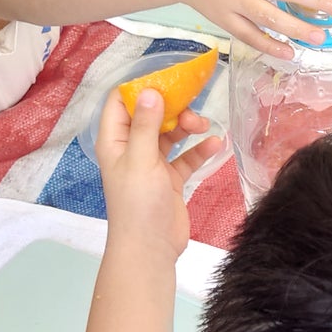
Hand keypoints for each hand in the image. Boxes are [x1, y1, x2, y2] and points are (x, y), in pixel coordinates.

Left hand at [94, 88, 222, 255]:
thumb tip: (150, 91)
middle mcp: (131, 148)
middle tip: (191, 110)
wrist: (150, 248)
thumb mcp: (140, 160)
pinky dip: (199, 150)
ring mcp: (152, 164)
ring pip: (170, 134)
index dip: (141, 89)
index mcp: (115, 141)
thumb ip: (145, 125)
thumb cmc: (138, 204)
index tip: (167, 82)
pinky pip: (186, 157)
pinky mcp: (170, 179)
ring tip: (204, 127)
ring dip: (188, 127)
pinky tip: (216, 144)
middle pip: (151, 115)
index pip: (121, 102)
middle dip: (172, 107)